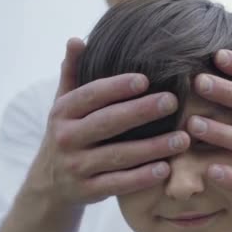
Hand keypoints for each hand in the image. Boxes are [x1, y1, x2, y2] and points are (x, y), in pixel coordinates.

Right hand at [24, 38, 190, 209]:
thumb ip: (72, 73)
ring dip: (152, 147)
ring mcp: (76, 167)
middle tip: (172, 102)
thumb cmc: (70, 134)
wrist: (49, 184)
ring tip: (182, 139)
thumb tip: (76, 40)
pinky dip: (142, 177)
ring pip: (118, 156)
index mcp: (62, 112)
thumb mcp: (64, 105)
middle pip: (107, 123)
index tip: (146, 79)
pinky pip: (118, 184)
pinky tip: (165, 169)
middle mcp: (66, 138)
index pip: (90, 95)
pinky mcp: (88, 191)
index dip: (117, 87)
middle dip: (141, 112)